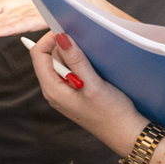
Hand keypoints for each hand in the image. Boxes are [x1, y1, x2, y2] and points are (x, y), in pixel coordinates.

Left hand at [29, 31, 145, 156]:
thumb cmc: (112, 113)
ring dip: (74, 55)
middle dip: (63, 46)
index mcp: (52, 90)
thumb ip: (76, 60)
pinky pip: (71, 71)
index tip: (67, 30)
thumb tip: (60, 37)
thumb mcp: (93, 84)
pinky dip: (80, 63)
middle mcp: (53, 91)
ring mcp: (63, 92)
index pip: (38, 54)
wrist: (126, 133)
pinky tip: (94, 67)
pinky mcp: (74, 93)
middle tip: (84, 43)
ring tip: (92, 58)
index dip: (49, 39)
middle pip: (48, 57)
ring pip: (61, 63)